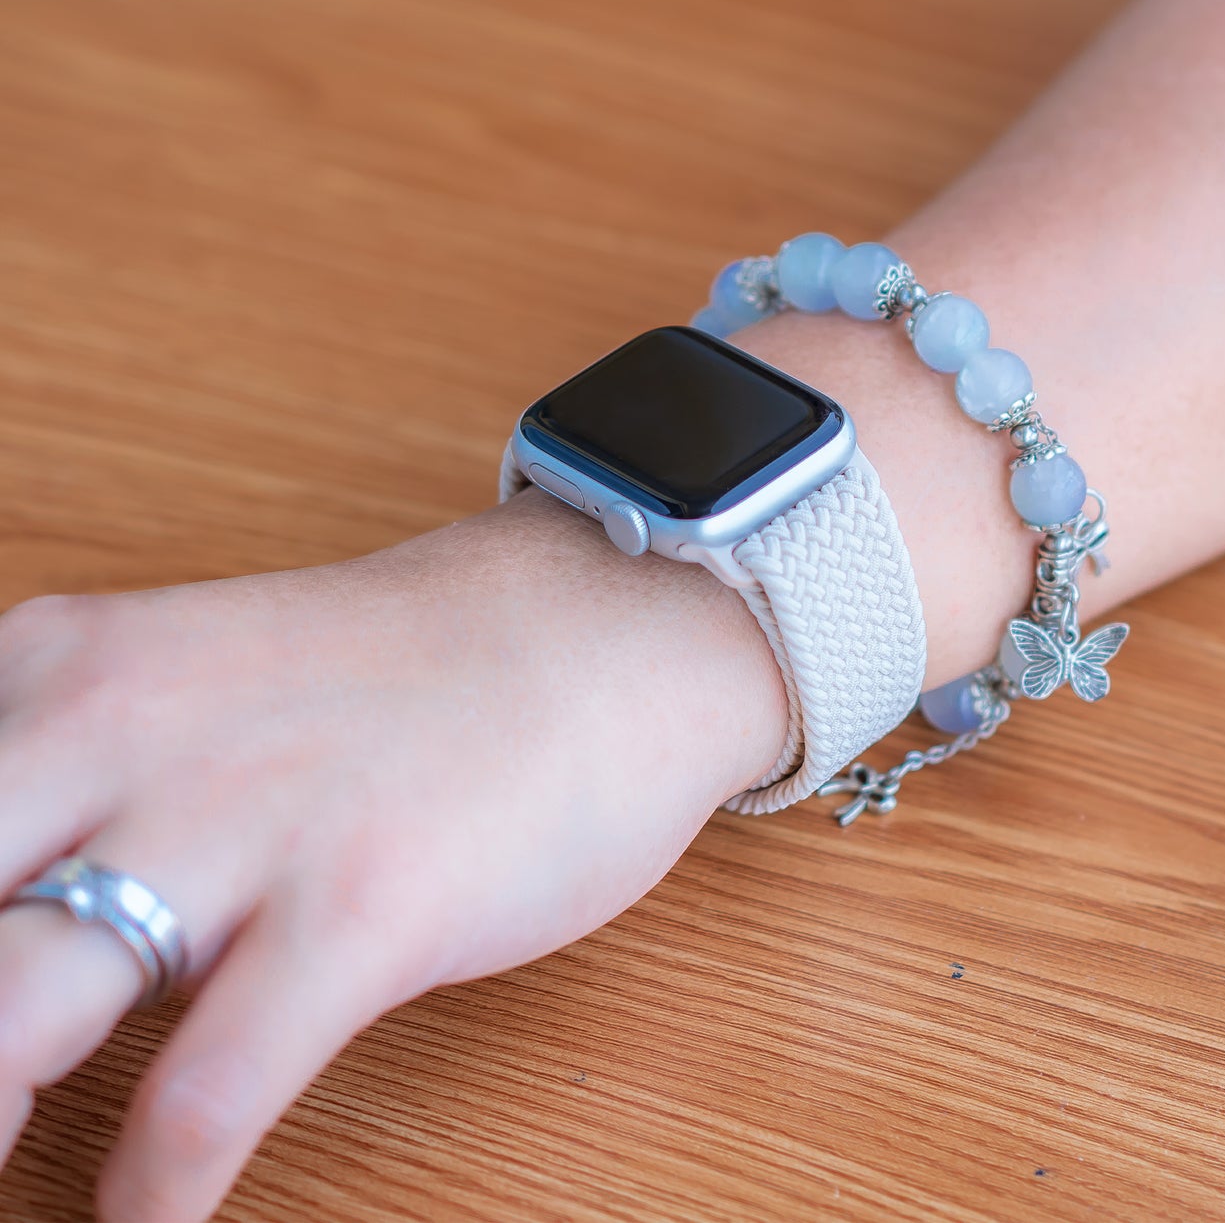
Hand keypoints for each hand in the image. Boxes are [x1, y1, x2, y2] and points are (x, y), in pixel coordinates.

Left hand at [0, 488, 785, 1220]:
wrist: (598, 628)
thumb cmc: (405, 671)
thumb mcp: (183, 679)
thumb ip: (62, 776)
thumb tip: (4, 905)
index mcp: (65, 667)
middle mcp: (123, 734)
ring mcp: (245, 821)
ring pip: (6, 1025)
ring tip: (5, 1174)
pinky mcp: (363, 906)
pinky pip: (203, 1099)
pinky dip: (154, 1193)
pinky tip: (149, 1216)